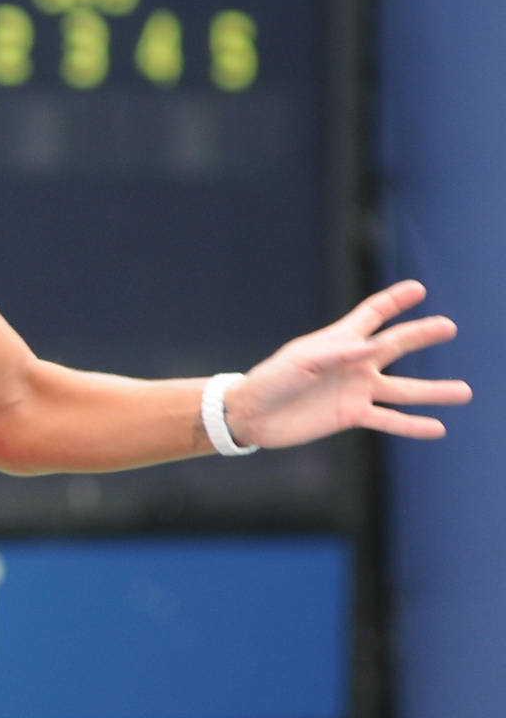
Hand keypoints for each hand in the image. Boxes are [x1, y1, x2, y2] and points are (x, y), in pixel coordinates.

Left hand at [225, 280, 470, 448]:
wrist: (253, 414)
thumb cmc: (272, 379)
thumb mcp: (301, 362)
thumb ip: (336, 354)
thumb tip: (371, 347)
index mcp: (340, 340)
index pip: (373, 314)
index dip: (394, 301)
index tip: (418, 289)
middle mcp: (355, 363)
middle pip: (396, 345)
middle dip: (422, 335)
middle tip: (449, 326)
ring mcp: (356, 390)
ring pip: (404, 390)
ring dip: (433, 392)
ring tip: (464, 392)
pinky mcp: (352, 416)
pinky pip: (388, 420)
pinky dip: (412, 426)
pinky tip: (438, 428)